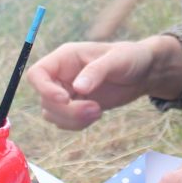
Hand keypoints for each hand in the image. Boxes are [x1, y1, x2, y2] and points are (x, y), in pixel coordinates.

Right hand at [27, 37, 181, 130]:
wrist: (143, 73)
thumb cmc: (130, 58)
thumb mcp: (117, 60)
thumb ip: (96, 71)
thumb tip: (78, 88)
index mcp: (65, 58)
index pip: (37, 74)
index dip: (44, 89)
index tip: (66, 99)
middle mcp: (61, 75)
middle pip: (44, 99)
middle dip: (68, 111)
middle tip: (96, 110)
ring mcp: (66, 91)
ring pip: (52, 114)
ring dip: (73, 120)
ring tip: (98, 112)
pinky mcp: (75, 106)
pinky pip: (64, 122)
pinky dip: (77, 124)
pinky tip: (97, 114)